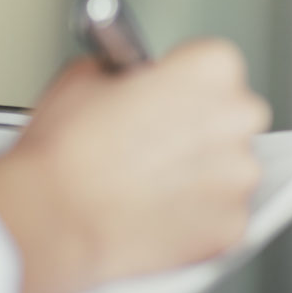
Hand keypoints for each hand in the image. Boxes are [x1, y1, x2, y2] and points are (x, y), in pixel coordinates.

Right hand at [0, 38, 270, 292]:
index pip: (215, 66)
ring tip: (149, 184)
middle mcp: (238, 118)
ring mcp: (239, 177)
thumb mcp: (86, 75)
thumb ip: (126, 71)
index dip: (183, 83)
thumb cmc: (66, 152)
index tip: (166, 97)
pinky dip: (196, 219)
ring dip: (201, 175)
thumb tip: (131, 81)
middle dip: (201, 128)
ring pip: (230, 170)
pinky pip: (222, 216)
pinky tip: (156, 213)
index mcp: (211, 69)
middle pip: (233, 116)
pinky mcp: (231, 226)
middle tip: (155, 142)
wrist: (52, 220)